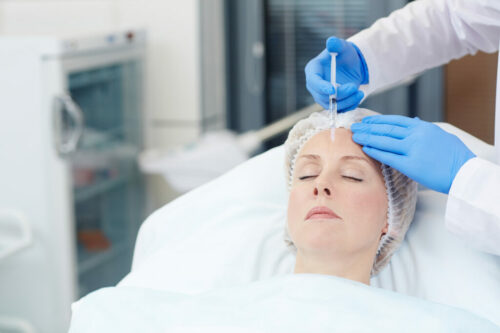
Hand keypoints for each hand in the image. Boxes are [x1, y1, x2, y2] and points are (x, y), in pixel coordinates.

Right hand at [305, 36, 368, 111]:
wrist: (352, 65)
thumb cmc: (344, 54)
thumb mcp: (342, 47)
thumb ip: (336, 44)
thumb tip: (331, 42)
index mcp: (313, 71)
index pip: (313, 81)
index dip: (321, 87)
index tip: (332, 90)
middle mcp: (315, 86)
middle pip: (322, 96)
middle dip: (339, 95)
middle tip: (353, 87)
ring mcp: (322, 96)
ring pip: (332, 105)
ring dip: (347, 101)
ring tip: (359, 92)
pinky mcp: (332, 103)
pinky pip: (339, 109)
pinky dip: (349, 105)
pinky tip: (358, 96)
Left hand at [351, 115, 475, 193]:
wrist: (464, 172)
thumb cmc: (455, 156)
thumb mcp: (441, 135)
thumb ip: (424, 128)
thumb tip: (413, 120)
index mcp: (423, 127)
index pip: (395, 120)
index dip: (378, 120)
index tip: (366, 121)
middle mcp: (416, 135)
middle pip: (386, 129)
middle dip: (368, 128)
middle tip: (354, 127)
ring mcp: (413, 149)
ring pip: (384, 140)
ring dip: (368, 137)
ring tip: (355, 136)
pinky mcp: (410, 164)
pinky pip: (388, 156)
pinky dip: (375, 151)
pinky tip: (366, 148)